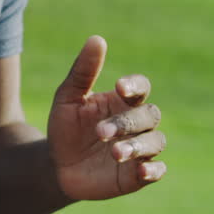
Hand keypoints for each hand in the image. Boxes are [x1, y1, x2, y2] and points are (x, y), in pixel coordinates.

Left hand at [47, 35, 165, 200]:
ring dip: (138, 146)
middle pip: (149, 115)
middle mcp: (136, 123)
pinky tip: (141, 171)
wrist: (56, 167)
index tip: (119, 87)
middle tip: (100, 132)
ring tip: (115, 153)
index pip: (141, 87)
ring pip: (156, 141)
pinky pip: (157, 170)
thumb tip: (97, 39)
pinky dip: (153, 170)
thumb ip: (83, 71)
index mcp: (121, 101)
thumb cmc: (65, 128)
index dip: (135, 86)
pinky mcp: (138, 175)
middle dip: (126, 123)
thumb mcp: (67, 98)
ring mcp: (140, 149)